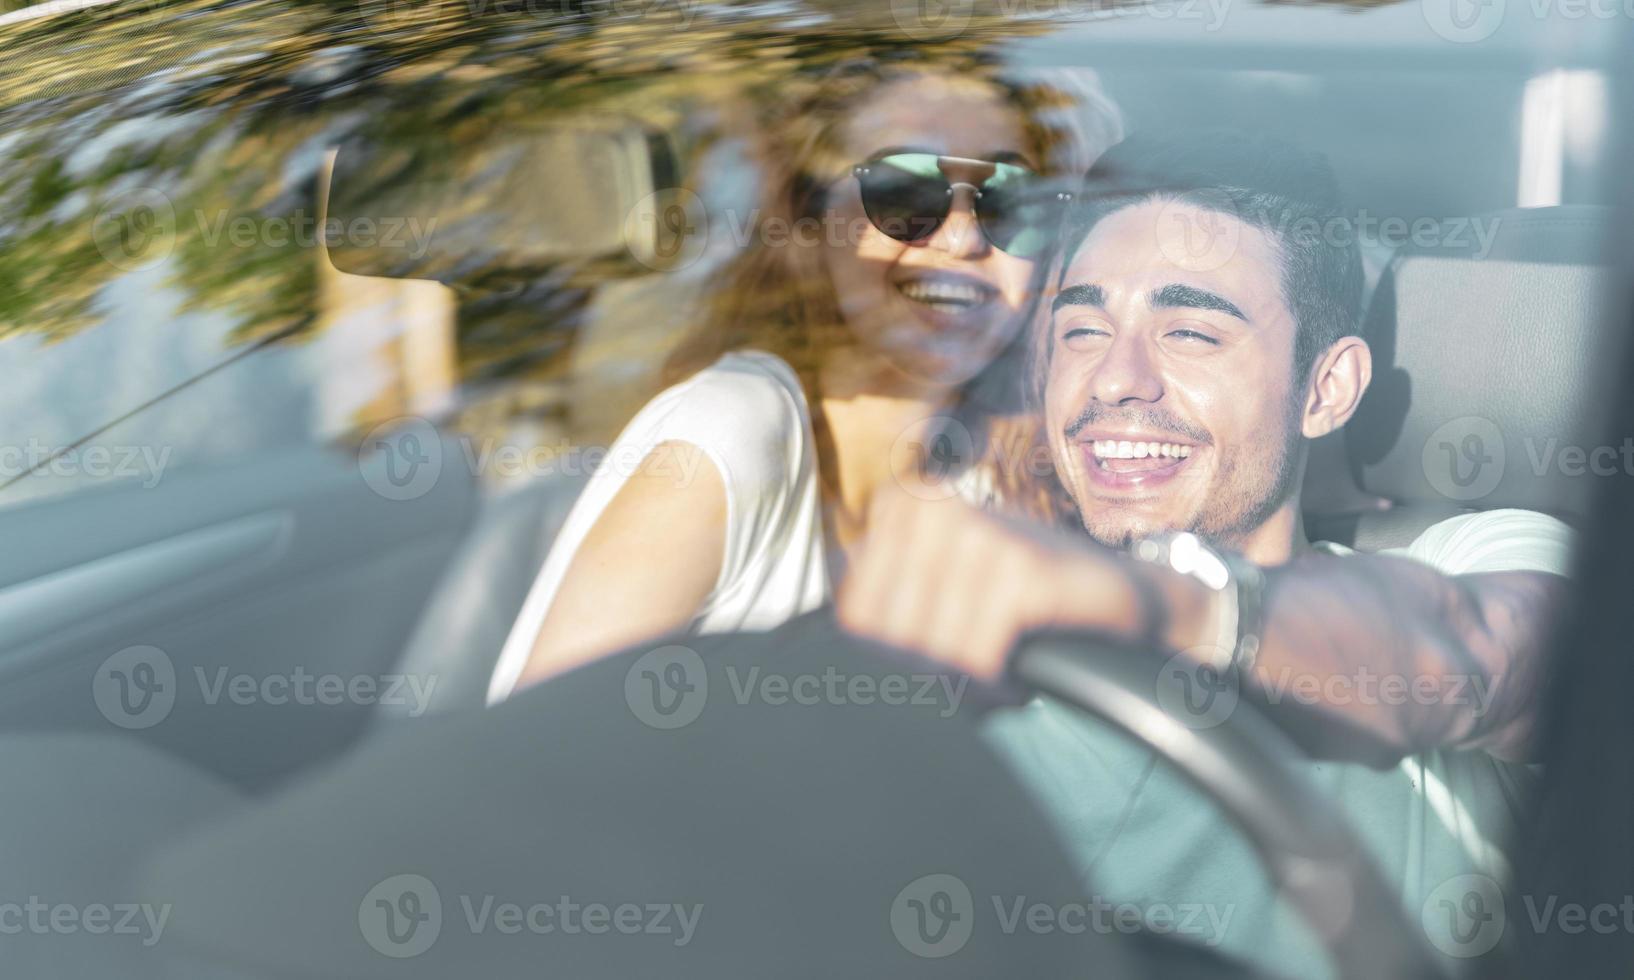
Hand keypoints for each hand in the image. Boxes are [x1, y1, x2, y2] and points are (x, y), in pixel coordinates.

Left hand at [836, 486, 1208, 682]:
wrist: (1121, 599)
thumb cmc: (1017, 605)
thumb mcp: (938, 594)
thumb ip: (881, 610)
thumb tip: (811, 663)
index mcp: (901, 507)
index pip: (857, 618)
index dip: (894, 663)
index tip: (934, 666)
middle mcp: (932, 508)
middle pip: (890, 636)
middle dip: (930, 676)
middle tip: (973, 676)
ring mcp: (977, 531)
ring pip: (933, 650)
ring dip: (968, 685)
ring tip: (999, 674)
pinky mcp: (1021, 567)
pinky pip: (976, 654)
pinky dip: (995, 684)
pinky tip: (1017, 678)